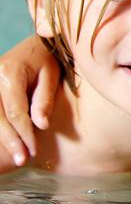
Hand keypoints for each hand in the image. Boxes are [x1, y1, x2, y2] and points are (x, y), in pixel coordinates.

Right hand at [0, 36, 59, 164]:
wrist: (35, 44)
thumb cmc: (48, 59)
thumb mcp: (52, 75)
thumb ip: (44, 99)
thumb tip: (40, 125)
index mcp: (9, 73)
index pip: (15, 111)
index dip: (24, 133)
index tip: (33, 150)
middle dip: (11, 141)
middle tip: (23, 160)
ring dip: (4, 139)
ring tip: (17, 157)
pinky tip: (8, 143)